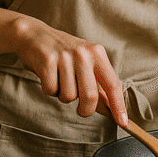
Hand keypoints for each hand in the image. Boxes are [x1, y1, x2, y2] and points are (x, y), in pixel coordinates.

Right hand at [9, 16, 128, 126]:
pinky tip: (49, 76)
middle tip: (81, 110)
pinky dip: (49, 89)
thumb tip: (110, 107)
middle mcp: (83, 53)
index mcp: (97, 53)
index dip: (118, 105)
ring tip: (60, 80)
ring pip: (69, 96)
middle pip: (90, 96)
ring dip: (63, 95)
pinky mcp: (47, 61)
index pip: (112, 83)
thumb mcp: (85, 61)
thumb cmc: (63, 52)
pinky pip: (51, 90)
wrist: (34, 35)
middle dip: (86, 110)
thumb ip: (98, 82)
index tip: (122, 122)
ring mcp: (64, 56)